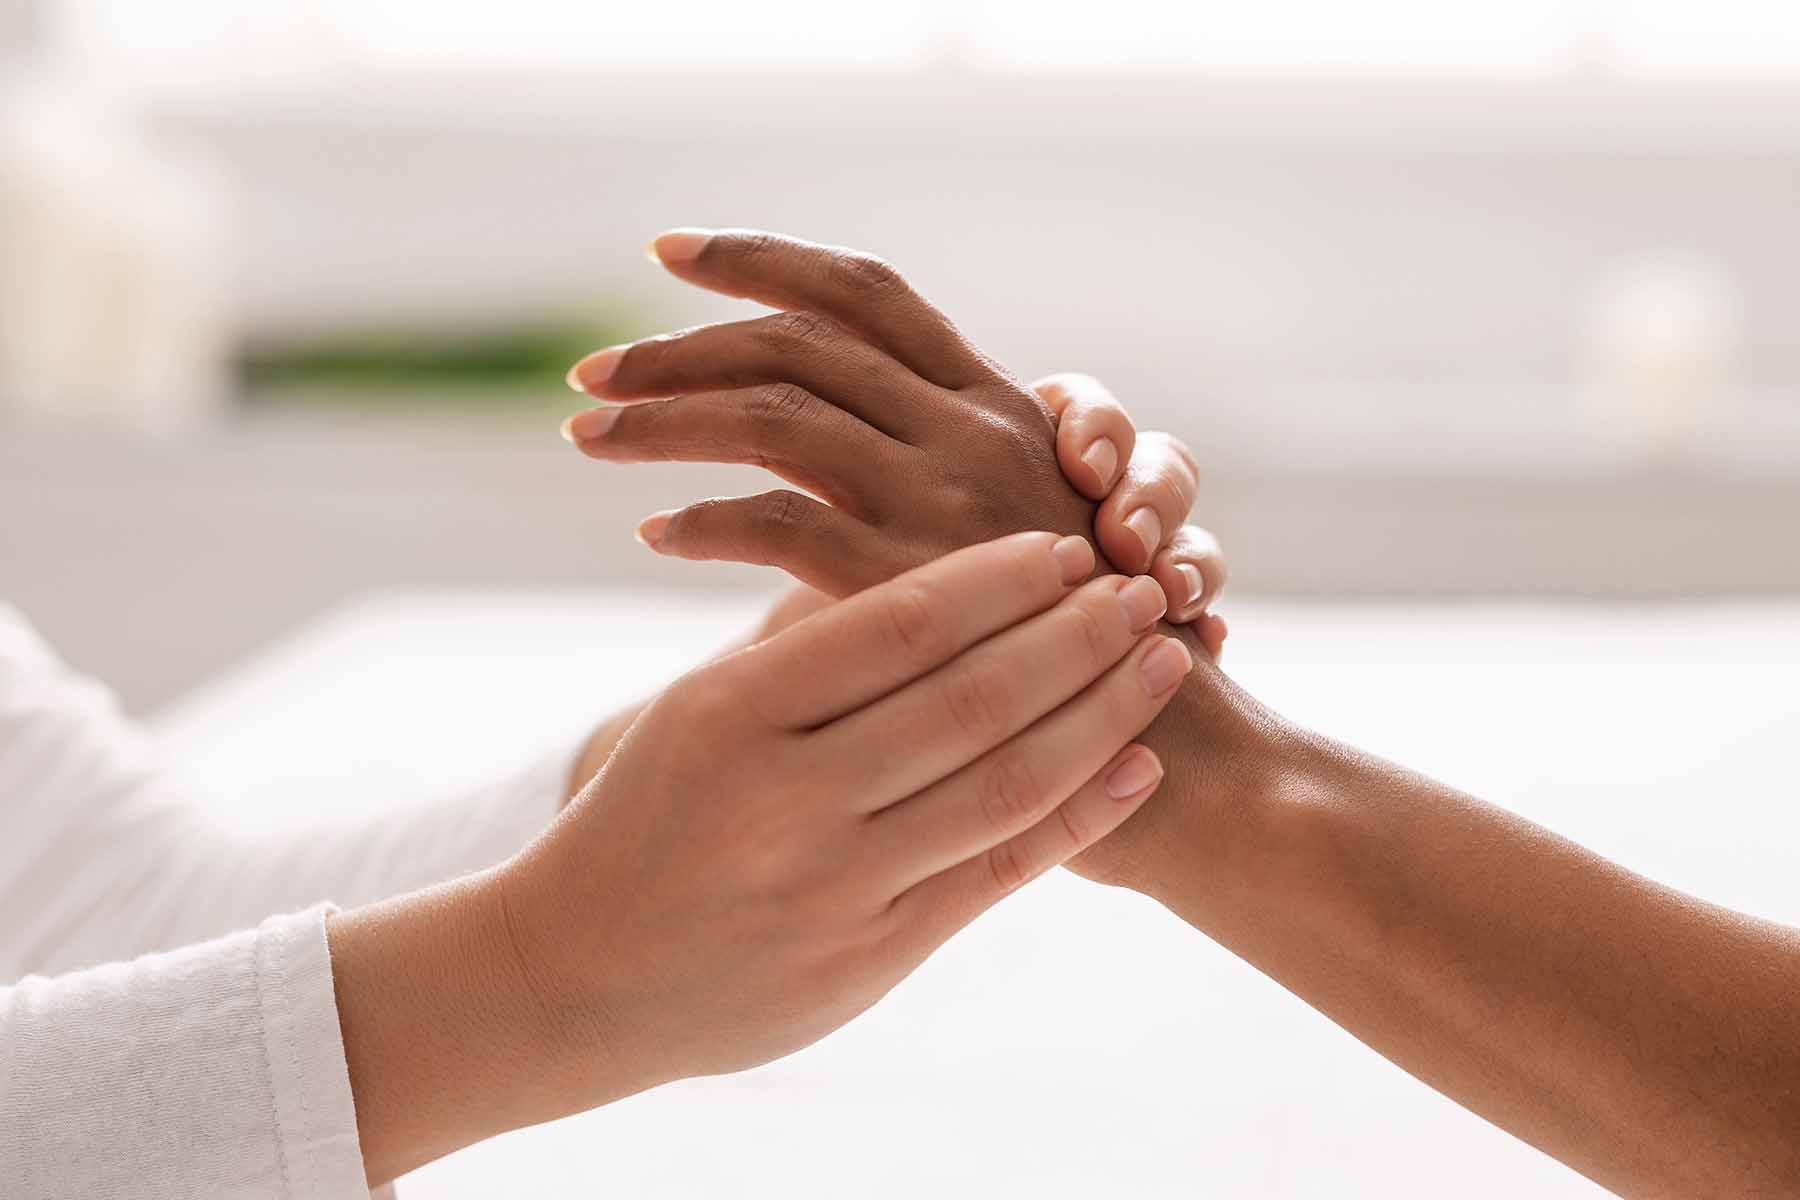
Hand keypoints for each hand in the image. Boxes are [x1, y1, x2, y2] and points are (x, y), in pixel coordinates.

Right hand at [329, 533, 1189, 1180]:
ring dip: (1100, 714)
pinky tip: (1134, 768)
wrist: (579, 972)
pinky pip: (998, 874)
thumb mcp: (697, 707)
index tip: (1062, 544)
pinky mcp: (873, 957)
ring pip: (1001, 783)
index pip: (894, 625)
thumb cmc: (650, 812)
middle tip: (1139, 586)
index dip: (996, 581)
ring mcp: (834, 885)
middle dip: (1074, 636)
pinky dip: (1078, 817)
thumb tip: (915, 549)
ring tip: (1161, 657)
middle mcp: (785, 797)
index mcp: (731, 711)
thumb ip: (803, 642)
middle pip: (968, 699)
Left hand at [561, 229, 1224, 644]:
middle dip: (686, 335)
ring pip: (775, 414)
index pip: (870, 292)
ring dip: (667, 412)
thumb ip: (939, 491)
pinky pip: (778, 522)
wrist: (1182, 739)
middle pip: (801, 338)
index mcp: (997, 405)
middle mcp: (972, 430)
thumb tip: (812, 484)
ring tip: (588, 427)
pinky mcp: (913, 580)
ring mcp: (944, 498)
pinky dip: (703, 519)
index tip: (673, 252)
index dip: (767, 257)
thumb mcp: (1031, 534)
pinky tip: (655, 532)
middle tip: (594, 361)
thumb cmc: (1097, 645)